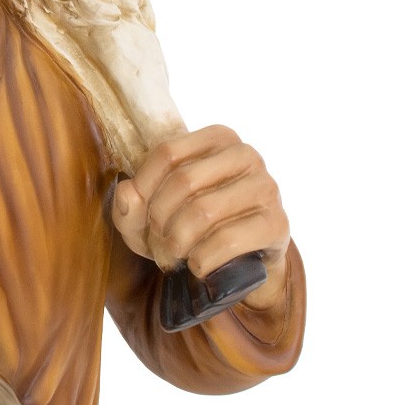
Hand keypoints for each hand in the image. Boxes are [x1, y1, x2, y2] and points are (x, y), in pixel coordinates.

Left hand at [112, 125, 290, 311]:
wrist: (239, 264)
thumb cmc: (189, 227)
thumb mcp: (150, 215)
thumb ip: (130, 203)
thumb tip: (127, 195)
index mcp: (216, 138)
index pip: (167, 152)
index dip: (144, 187)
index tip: (140, 213)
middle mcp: (245, 155)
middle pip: (184, 181)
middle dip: (160, 219)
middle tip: (157, 242)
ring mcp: (266, 186)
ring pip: (204, 211)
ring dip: (178, 242)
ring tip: (174, 255)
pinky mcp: (277, 223)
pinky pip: (227, 240)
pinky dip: (202, 259)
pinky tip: (198, 266)